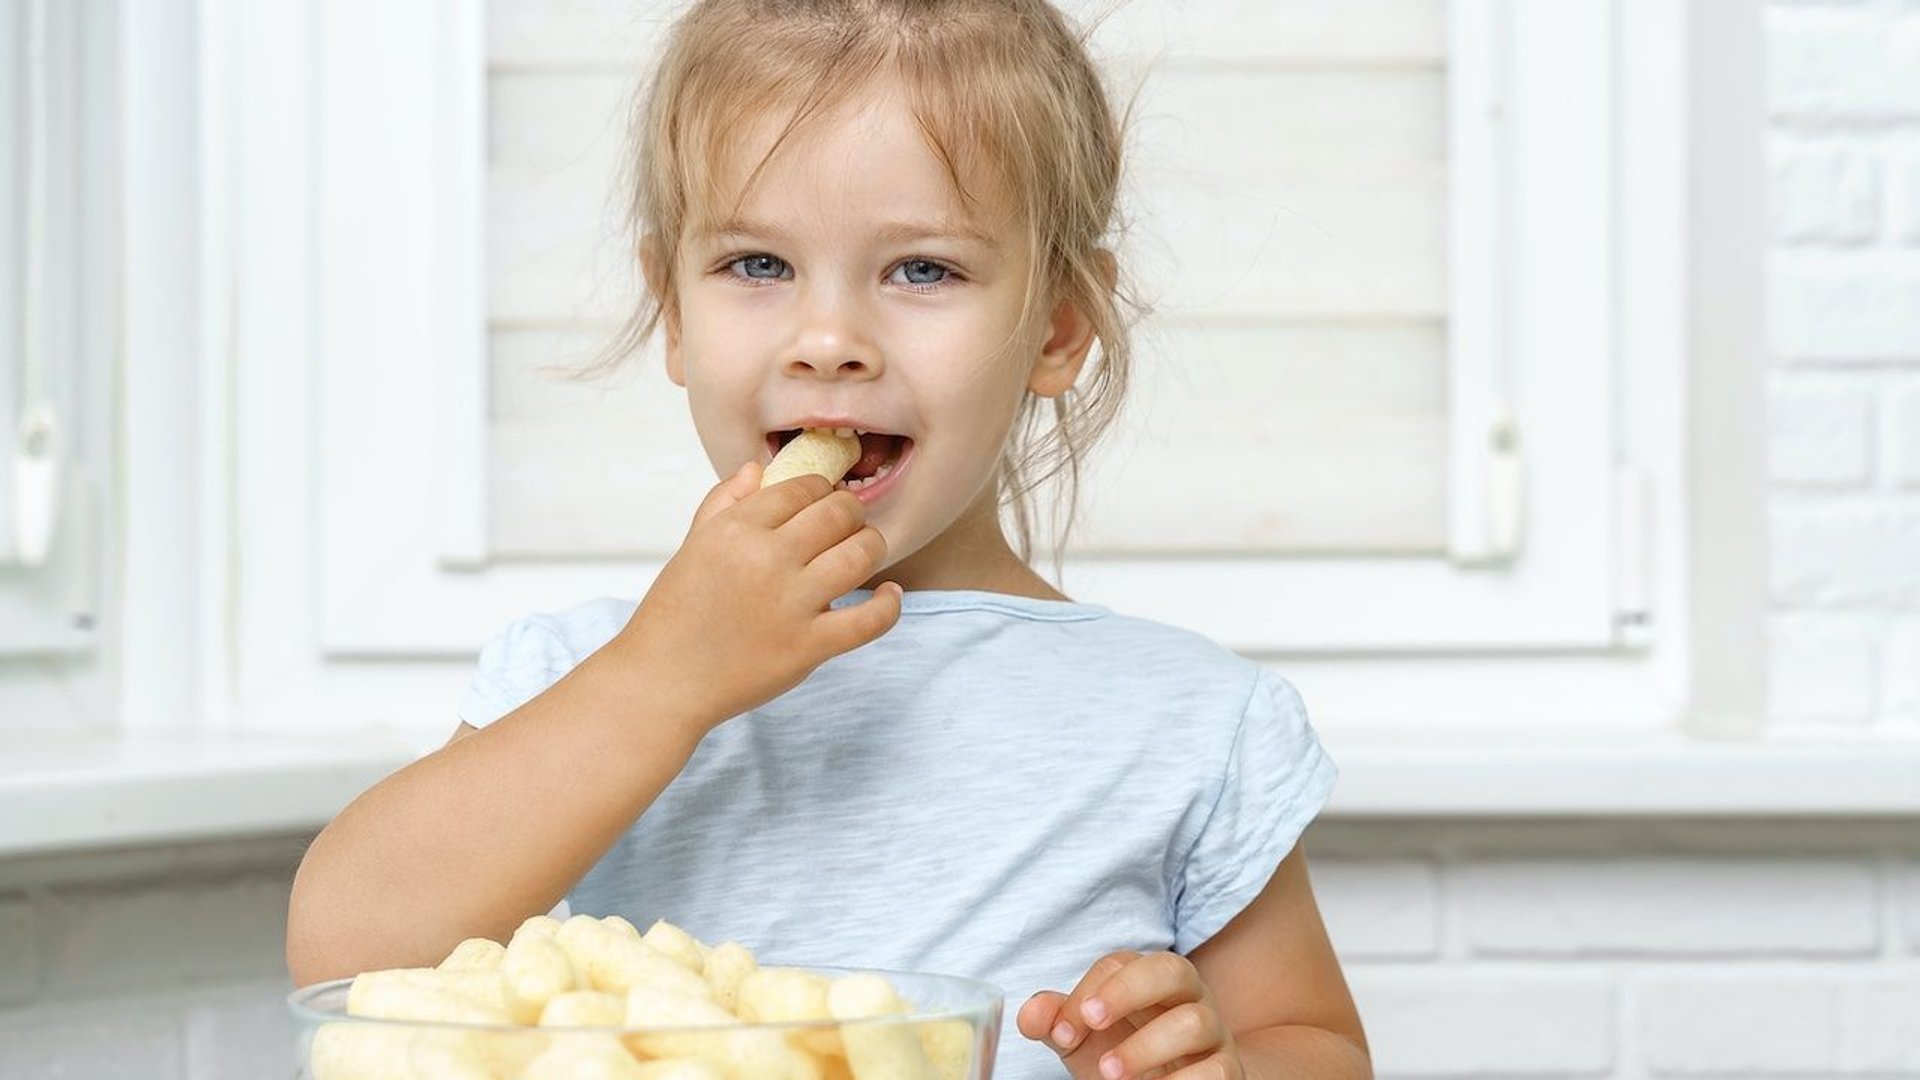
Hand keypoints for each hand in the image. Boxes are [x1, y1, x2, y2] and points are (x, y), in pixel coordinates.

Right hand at [614, 461, 902, 729]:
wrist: (663, 681)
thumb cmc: (675, 615)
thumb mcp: (693, 547)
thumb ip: (724, 502)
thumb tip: (757, 469)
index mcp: (736, 530)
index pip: (801, 488)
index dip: (820, 490)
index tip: (823, 501)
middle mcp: (767, 560)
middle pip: (838, 514)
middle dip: (850, 512)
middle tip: (848, 524)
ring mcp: (791, 604)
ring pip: (861, 555)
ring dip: (871, 546)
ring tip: (865, 550)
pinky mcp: (809, 647)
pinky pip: (870, 620)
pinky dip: (889, 605)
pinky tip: (889, 595)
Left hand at [1018, 951, 1241, 1079]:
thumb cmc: (1128, 1055)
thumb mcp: (1087, 1041)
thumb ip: (1058, 1023)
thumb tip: (1031, 1014)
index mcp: (1151, 979)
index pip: (1121, 964)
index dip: (1088, 991)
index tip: (1062, 1032)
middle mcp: (1188, 997)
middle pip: (1172, 968)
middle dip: (1128, 991)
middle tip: (1091, 1022)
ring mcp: (1214, 1033)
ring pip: (1195, 1022)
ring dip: (1147, 1047)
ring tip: (1110, 1073)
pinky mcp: (1228, 1071)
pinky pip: (1218, 1070)